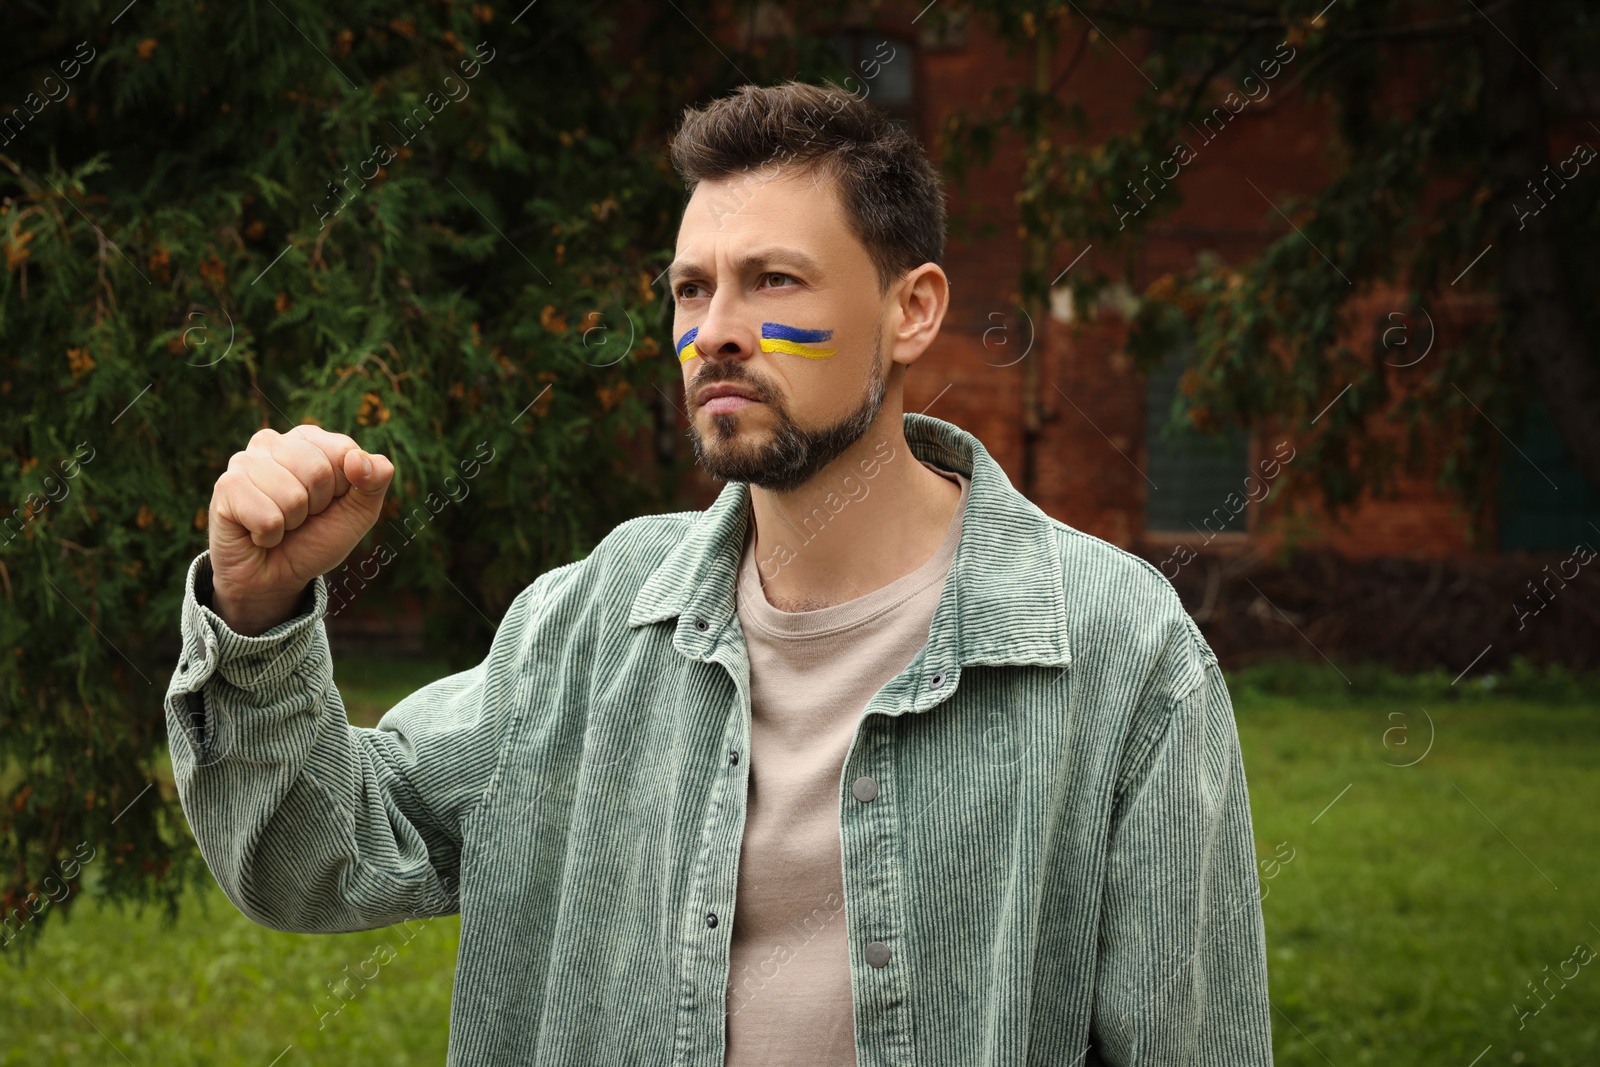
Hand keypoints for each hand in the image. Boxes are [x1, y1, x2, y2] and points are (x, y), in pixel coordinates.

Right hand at [207, 424, 394, 634]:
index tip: (328, 503)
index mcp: (309, 440)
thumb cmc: (316, 538)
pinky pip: (267, 518)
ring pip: (292, 497)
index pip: (345, 452)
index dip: (344, 489)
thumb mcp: (359, 512)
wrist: (276, 577)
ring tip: (279, 524)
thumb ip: (375, 481)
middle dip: (317, 507)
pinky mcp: (225, 487)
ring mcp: (245, 461)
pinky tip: (258, 533)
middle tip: (301, 517)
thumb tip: (360, 458)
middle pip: (319, 472)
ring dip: (292, 523)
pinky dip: (270, 536)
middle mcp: (273, 442)